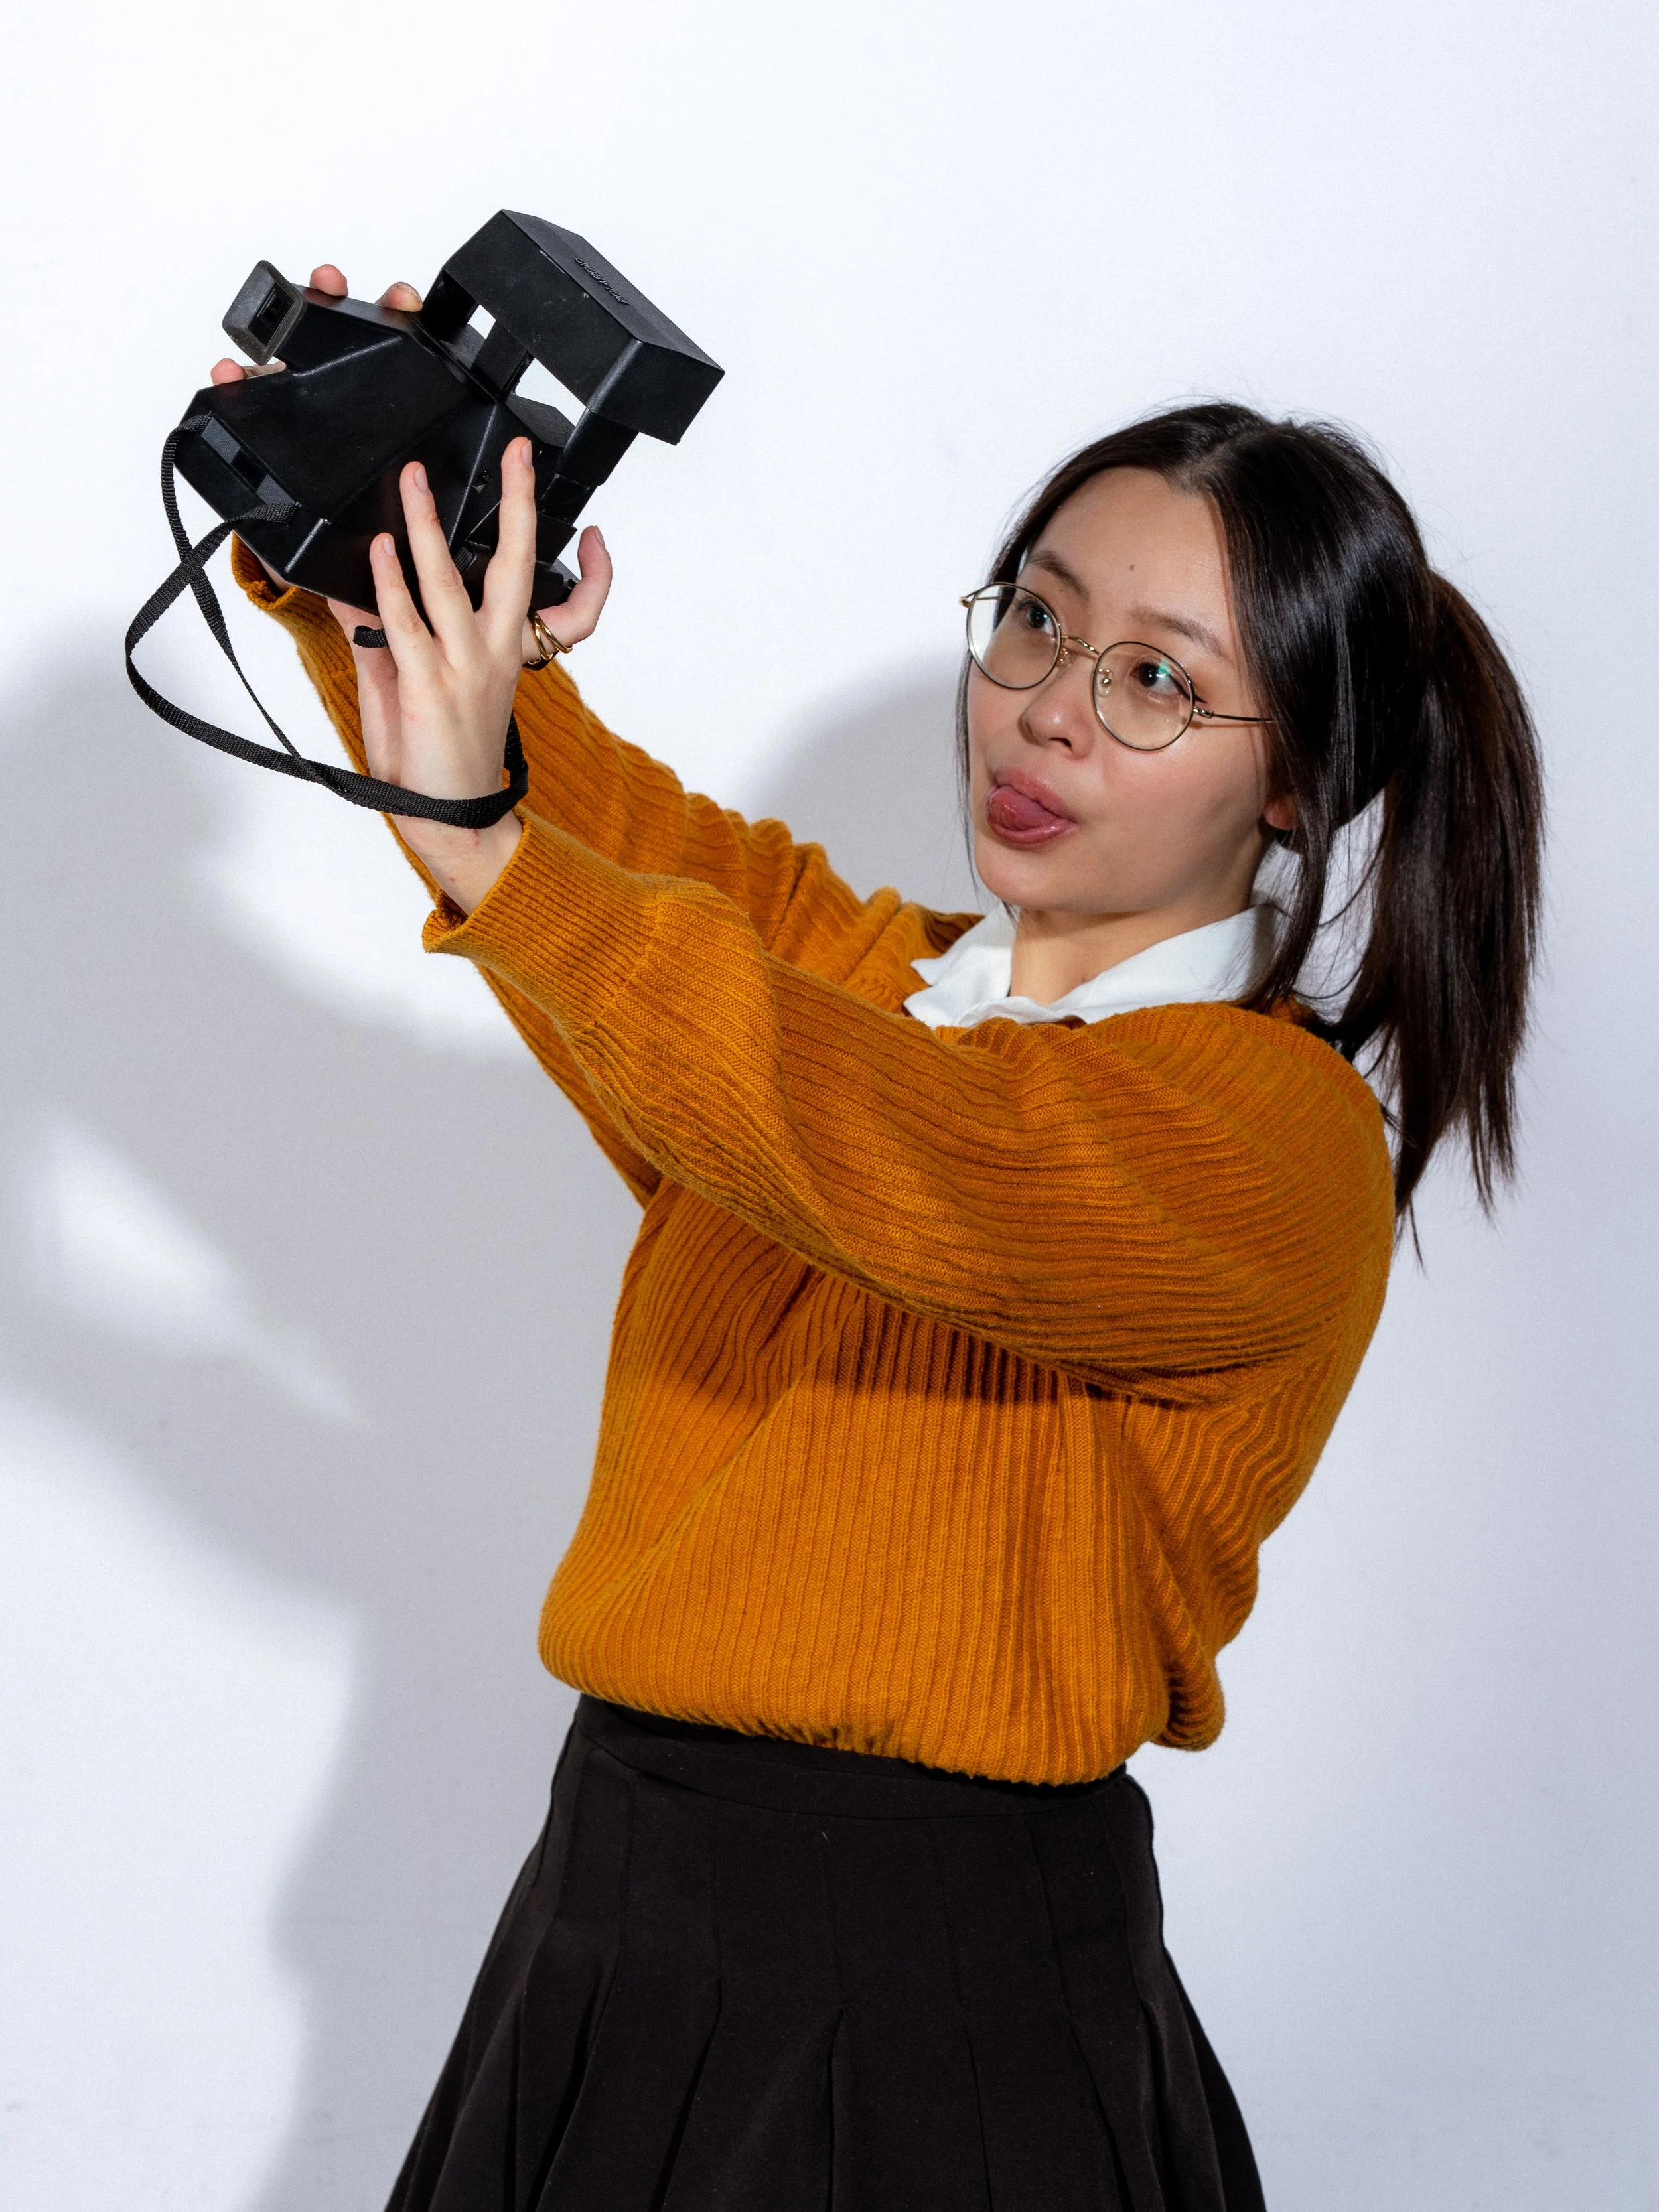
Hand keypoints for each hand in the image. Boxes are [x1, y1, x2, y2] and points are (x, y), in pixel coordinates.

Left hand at [341, 438, 609, 912]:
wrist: (452, 821)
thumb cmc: (439, 764)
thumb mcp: (412, 691)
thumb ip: (382, 638)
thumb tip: (349, 591)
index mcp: (504, 655)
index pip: (555, 600)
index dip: (590, 571)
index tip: (594, 532)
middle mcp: (492, 655)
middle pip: (514, 566)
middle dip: (520, 505)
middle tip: (521, 456)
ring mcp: (463, 668)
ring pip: (449, 582)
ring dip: (429, 525)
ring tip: (416, 480)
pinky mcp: (430, 686)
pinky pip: (406, 623)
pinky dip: (389, 583)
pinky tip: (381, 549)